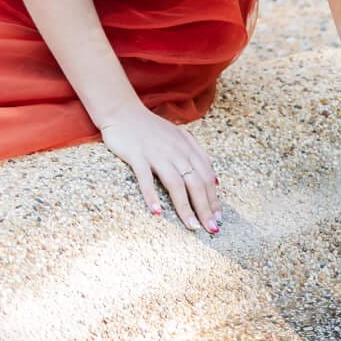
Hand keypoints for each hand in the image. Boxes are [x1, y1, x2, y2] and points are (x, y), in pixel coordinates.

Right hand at [97, 106, 221, 233]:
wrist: (122, 111)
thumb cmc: (151, 128)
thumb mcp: (179, 137)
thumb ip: (197, 156)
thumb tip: (216, 182)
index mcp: (187, 146)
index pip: (206, 176)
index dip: (213, 198)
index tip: (217, 219)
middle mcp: (175, 150)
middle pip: (195, 182)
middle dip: (205, 208)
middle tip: (211, 229)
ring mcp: (156, 153)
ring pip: (175, 183)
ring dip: (185, 207)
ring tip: (192, 226)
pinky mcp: (137, 155)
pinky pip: (145, 178)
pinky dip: (152, 195)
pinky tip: (157, 212)